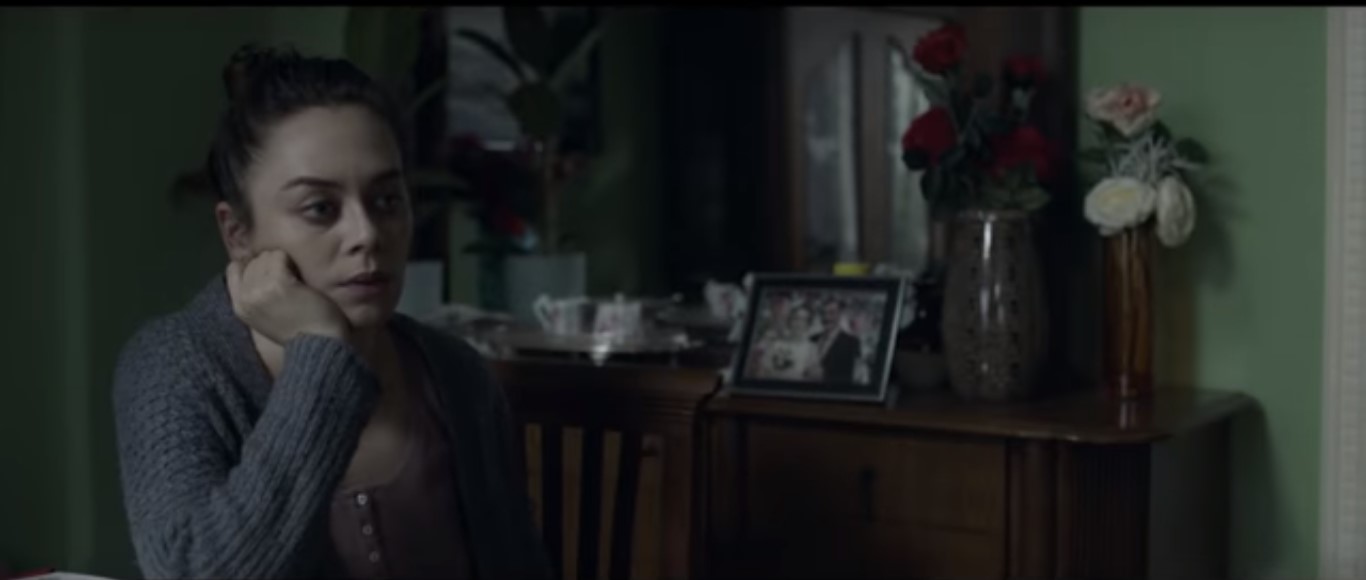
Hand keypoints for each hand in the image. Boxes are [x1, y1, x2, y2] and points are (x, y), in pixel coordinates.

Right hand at [225, 250, 350, 344]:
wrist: (318, 344)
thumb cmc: (297, 331)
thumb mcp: (263, 317)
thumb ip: (254, 296)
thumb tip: (254, 266)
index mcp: (239, 307)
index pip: (234, 269)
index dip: (253, 266)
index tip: (269, 273)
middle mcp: (246, 297)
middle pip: (253, 261)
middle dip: (270, 265)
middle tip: (287, 279)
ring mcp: (260, 289)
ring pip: (266, 256)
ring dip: (282, 262)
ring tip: (294, 280)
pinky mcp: (278, 282)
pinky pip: (280, 256)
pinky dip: (290, 261)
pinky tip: (299, 278)